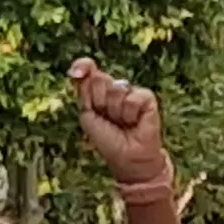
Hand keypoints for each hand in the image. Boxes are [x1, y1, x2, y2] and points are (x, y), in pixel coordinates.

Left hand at [71, 59, 168, 184]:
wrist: (127, 157)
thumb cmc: (107, 139)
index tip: (75, 74)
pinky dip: (130, 114)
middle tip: (107, 117)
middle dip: (99, 101)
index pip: (89, 69)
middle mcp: (115, 88)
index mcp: (98, 90)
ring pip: (116, 89)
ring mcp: (131, 92)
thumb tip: (76, 71)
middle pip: (100, 78)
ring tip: (122, 123)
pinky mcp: (147, 98)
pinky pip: (133, 98)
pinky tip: (134, 122)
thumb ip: (83, 91)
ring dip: (115, 111)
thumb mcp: (87, 114)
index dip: (82, 66)